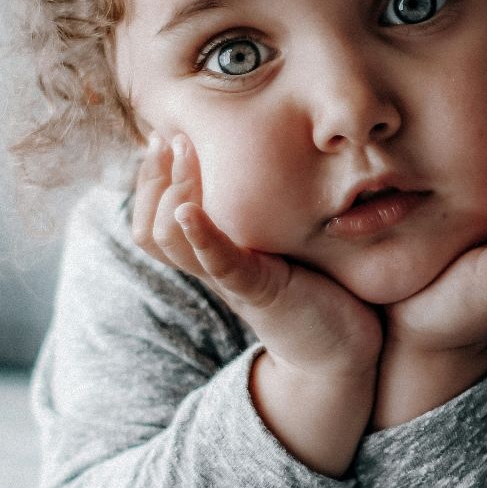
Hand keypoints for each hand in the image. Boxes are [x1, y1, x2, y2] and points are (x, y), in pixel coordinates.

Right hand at [131, 131, 382, 376]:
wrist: (339, 352)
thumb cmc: (315, 291)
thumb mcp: (279, 246)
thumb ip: (262, 218)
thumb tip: (261, 166)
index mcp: (212, 257)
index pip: (153, 220)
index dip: (147, 180)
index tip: (161, 136)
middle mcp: (212, 269)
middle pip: (151, 229)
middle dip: (153, 177)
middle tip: (169, 135)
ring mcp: (232, 280)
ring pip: (172, 241)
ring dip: (174, 190)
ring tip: (184, 151)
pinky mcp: (260, 291)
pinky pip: (220, 263)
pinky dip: (201, 237)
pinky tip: (189, 211)